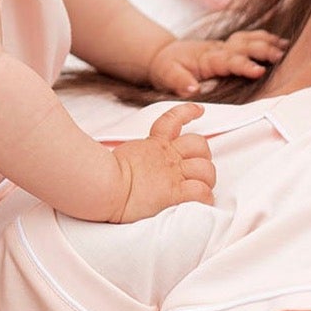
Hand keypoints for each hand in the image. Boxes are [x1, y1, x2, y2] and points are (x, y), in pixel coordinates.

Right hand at [108, 104, 215, 222]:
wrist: (104, 185)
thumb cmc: (104, 173)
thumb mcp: (123, 154)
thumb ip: (137, 155)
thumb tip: (134, 162)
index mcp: (154, 145)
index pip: (174, 119)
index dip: (188, 112)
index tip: (198, 111)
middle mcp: (167, 156)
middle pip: (200, 146)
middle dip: (203, 156)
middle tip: (195, 168)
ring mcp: (173, 174)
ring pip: (206, 169)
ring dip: (206, 178)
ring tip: (199, 186)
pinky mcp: (175, 194)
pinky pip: (202, 192)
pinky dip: (206, 197)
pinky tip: (204, 199)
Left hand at [147, 31, 286, 96]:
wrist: (165, 55)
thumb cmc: (168, 68)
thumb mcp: (167, 76)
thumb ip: (179, 82)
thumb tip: (192, 88)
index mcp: (207, 59)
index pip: (229, 61)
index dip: (244, 65)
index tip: (259, 71)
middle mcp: (219, 49)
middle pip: (243, 46)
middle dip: (262, 50)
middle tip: (280, 56)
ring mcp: (225, 47)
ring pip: (248, 39)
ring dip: (266, 42)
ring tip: (285, 48)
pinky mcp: (228, 47)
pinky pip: (248, 39)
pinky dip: (264, 39)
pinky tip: (280, 43)